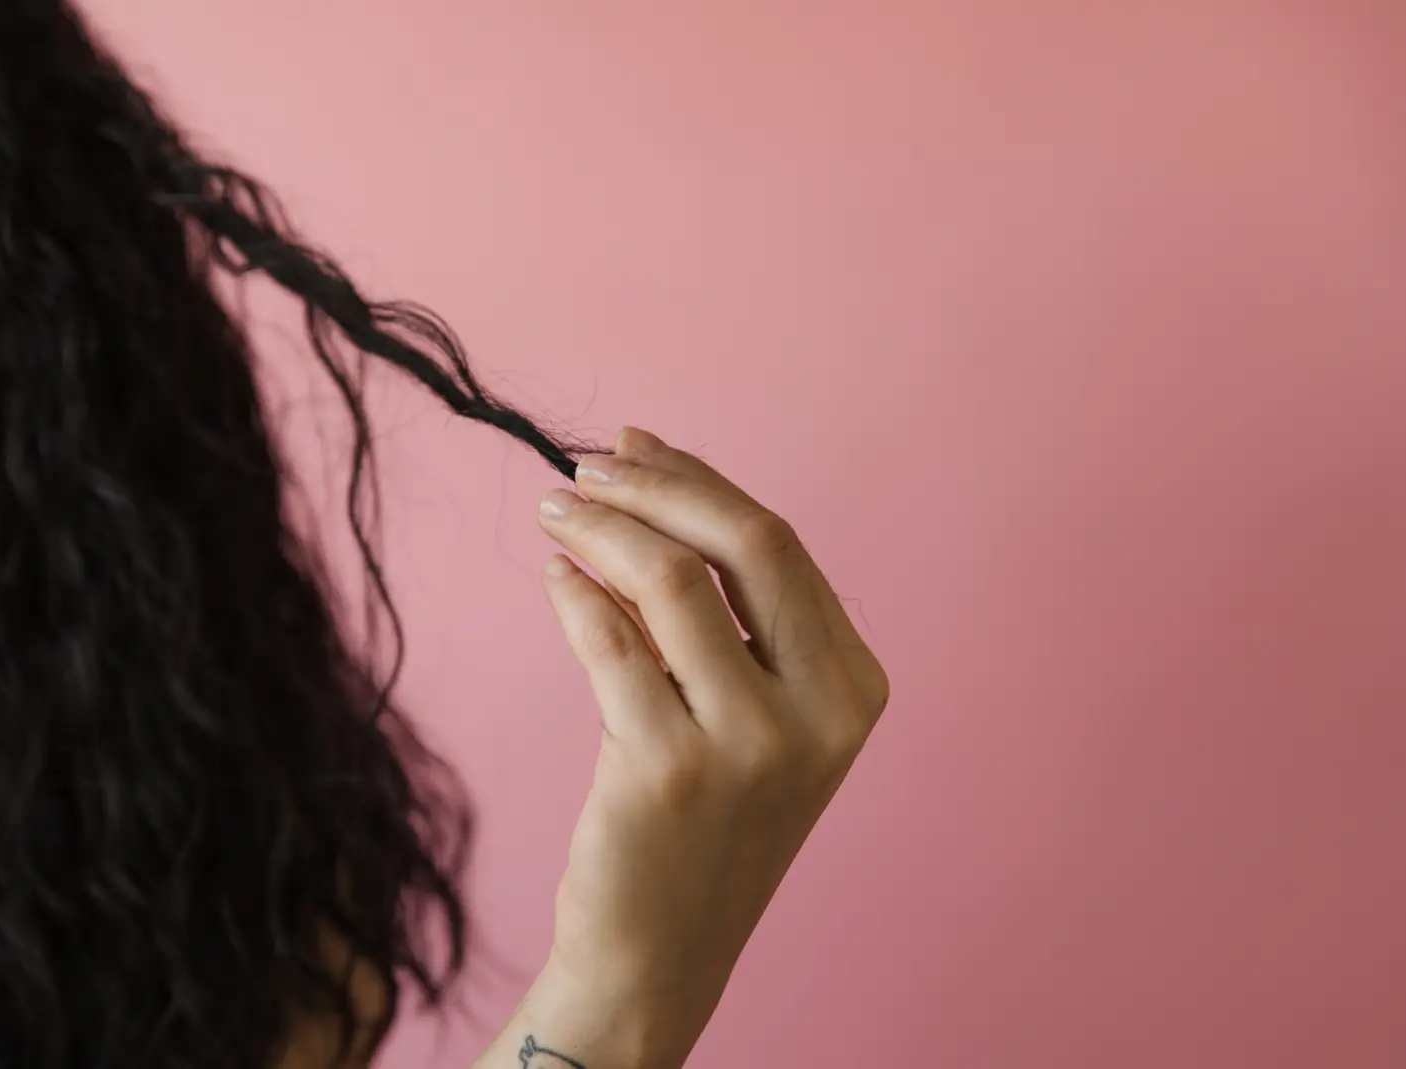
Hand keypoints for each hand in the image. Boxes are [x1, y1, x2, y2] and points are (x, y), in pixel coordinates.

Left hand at [535, 426, 888, 1060]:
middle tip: (582, 468)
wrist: (660, 950)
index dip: (698, 482)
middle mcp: (821, 715)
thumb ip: (713, 603)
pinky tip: (555, 580)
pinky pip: (609, 644)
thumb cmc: (694, 815)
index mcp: (853, 687)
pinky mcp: (670, 773)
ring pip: (670, 582)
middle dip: (655, 487)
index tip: (633, 446)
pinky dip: (574, 595)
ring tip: (552, 515)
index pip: (777, 546)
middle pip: (745, 544)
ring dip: (600, 530)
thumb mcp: (739, 708)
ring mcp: (752, 747)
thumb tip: (642, 456)